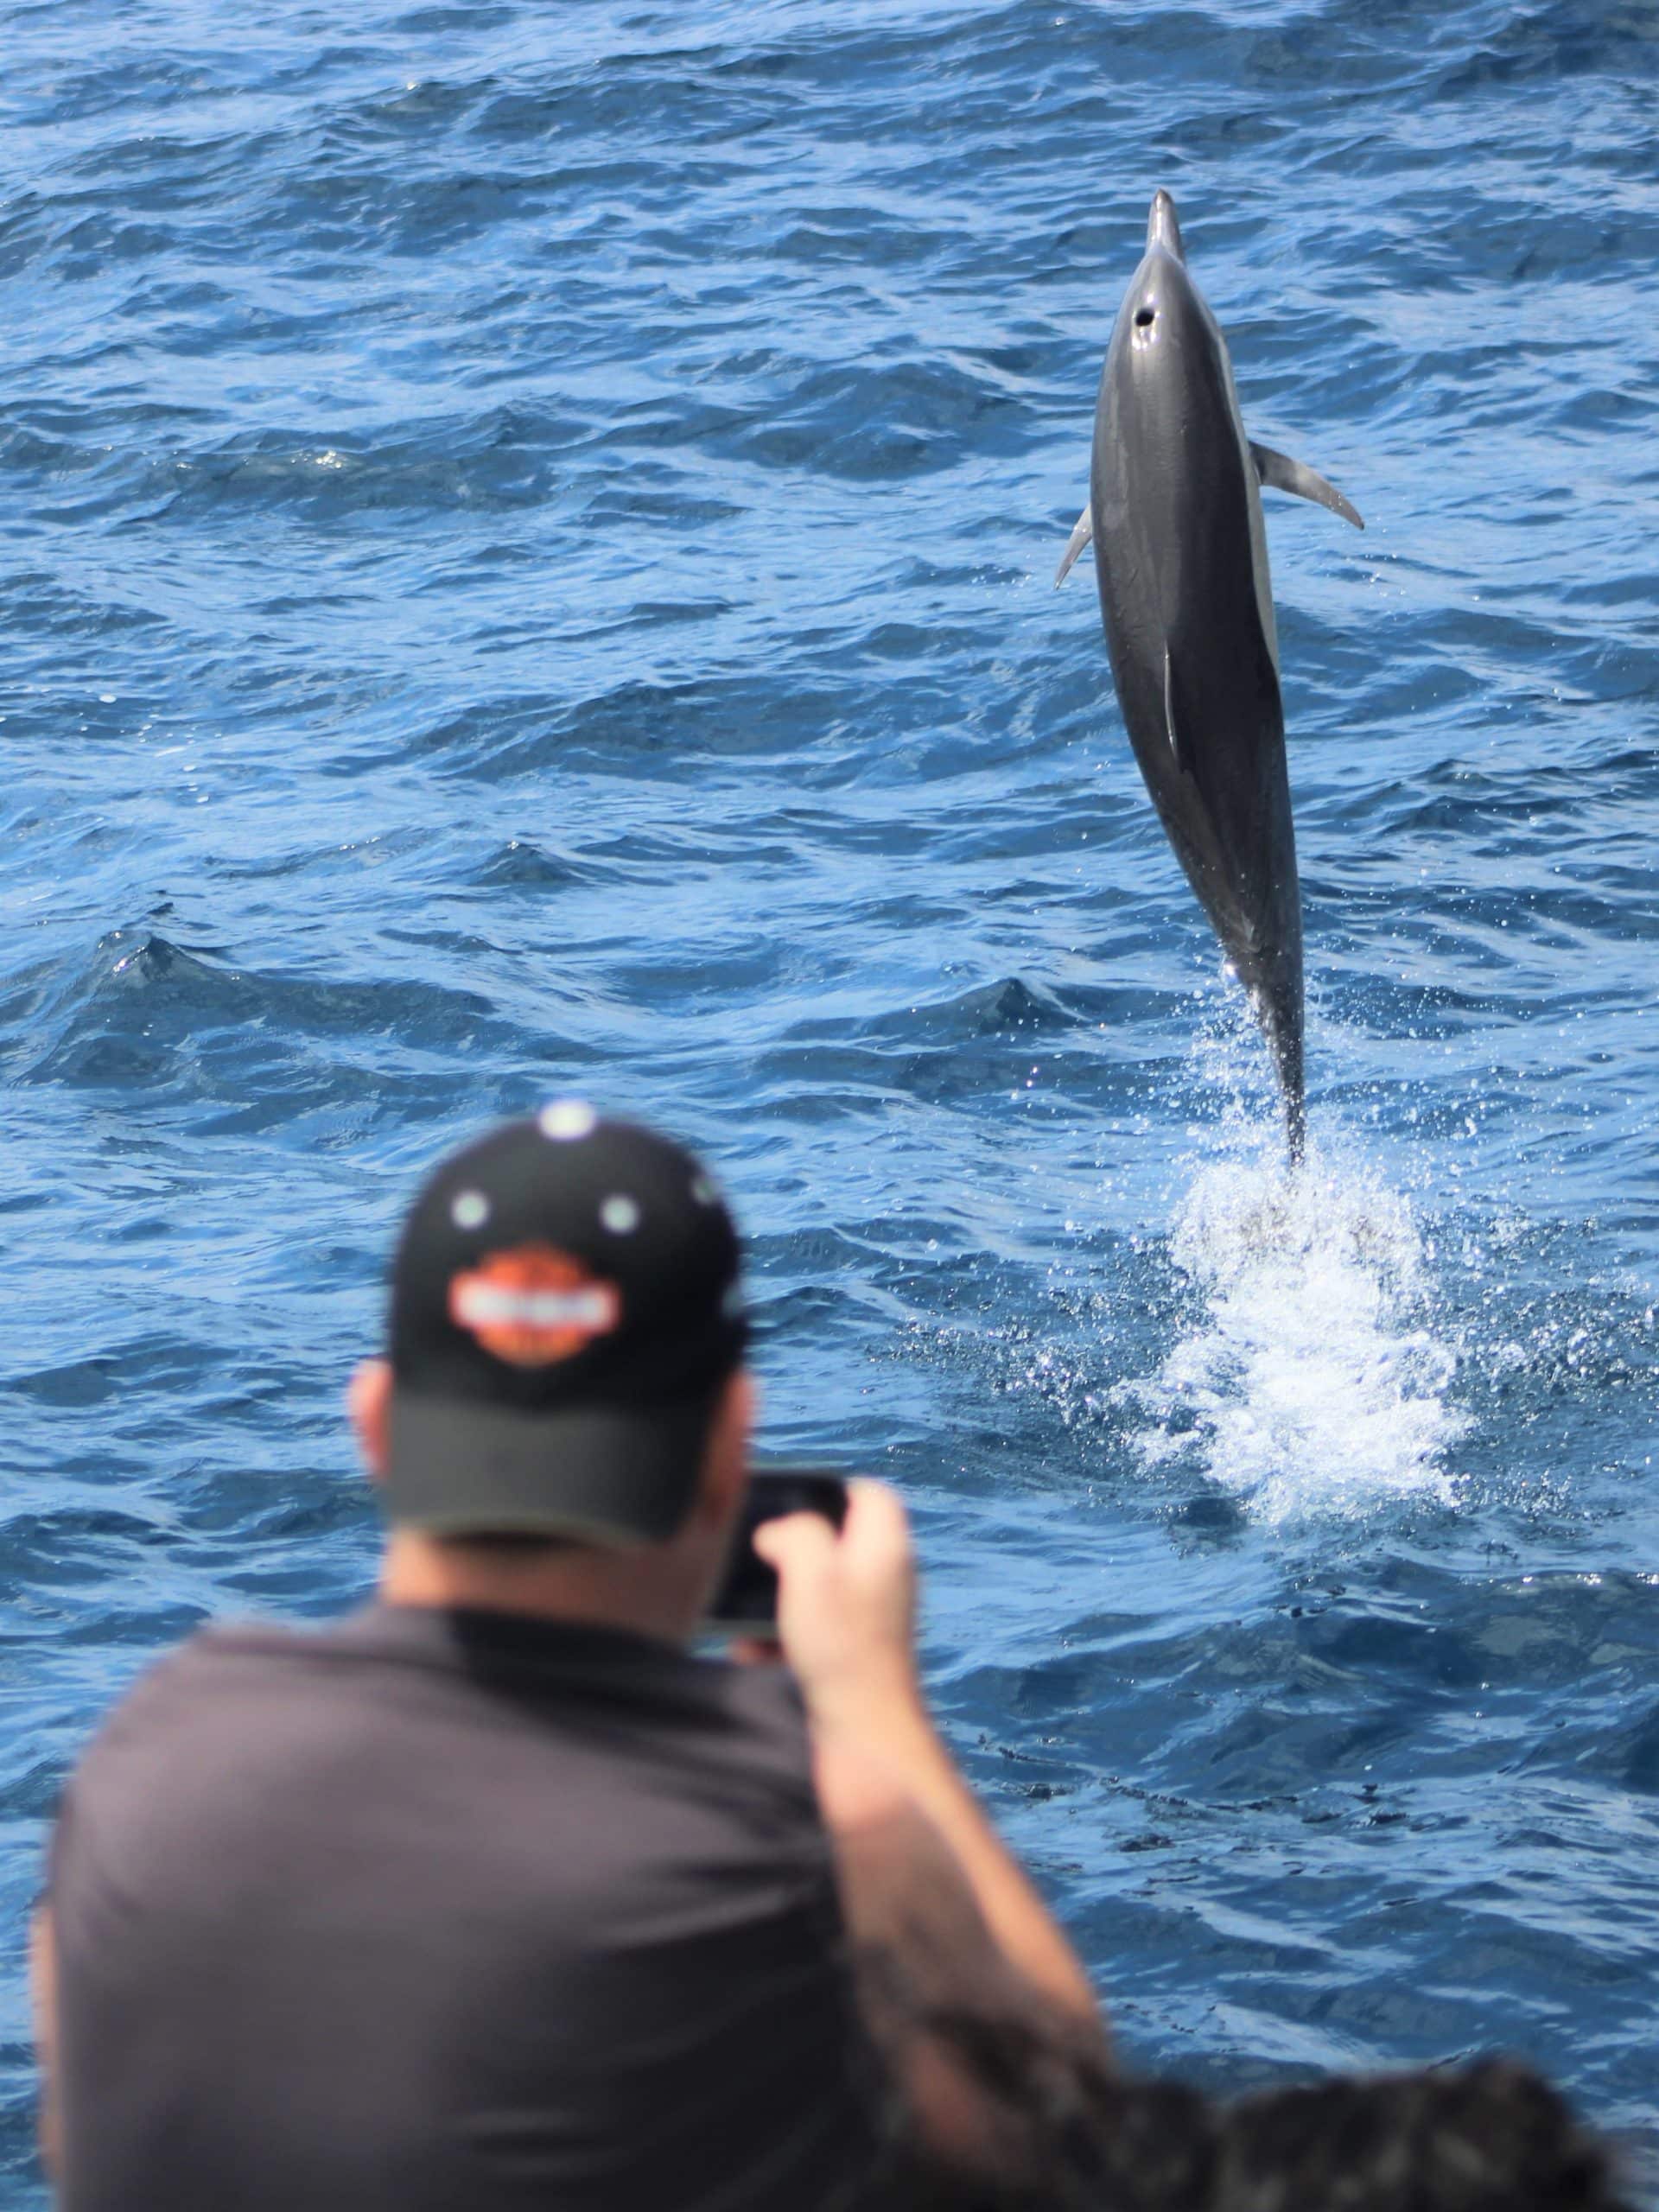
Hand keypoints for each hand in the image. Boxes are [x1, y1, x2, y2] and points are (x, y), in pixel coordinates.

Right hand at [752, 1480, 923, 1740]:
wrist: (864, 1739)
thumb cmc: (844, 1651)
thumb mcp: (813, 1570)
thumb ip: (795, 1533)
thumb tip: (776, 1532)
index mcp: (885, 1547)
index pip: (870, 1493)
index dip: (830, 1487)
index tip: (790, 1497)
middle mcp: (884, 1579)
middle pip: (837, 1541)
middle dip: (793, 1548)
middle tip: (758, 1555)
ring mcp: (870, 1620)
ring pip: (818, 1589)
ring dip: (778, 1597)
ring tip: (742, 1610)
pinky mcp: (853, 1656)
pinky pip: (810, 1633)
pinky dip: (780, 1637)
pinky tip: (750, 1652)